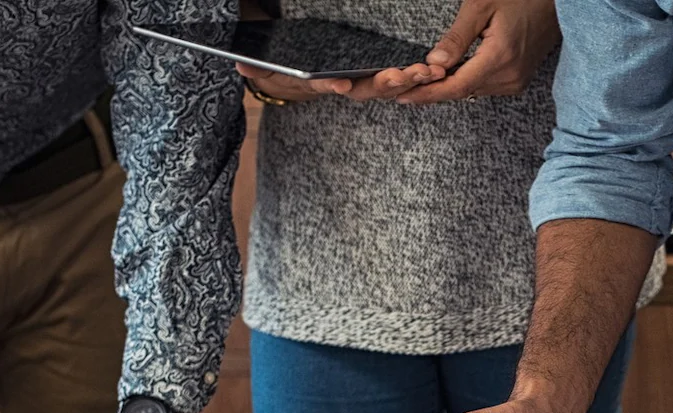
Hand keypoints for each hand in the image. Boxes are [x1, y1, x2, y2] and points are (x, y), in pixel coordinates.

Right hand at [236, 62, 439, 104]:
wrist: (299, 79)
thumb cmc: (286, 73)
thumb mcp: (268, 72)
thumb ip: (255, 68)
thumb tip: (236, 63)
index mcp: (322, 83)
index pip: (327, 85)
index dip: (333, 85)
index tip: (341, 83)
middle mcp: (347, 86)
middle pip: (368, 88)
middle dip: (387, 83)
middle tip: (406, 76)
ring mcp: (365, 83)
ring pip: (390, 85)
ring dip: (410, 80)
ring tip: (429, 73)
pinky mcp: (379, 77)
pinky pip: (400, 79)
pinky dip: (417, 77)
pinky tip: (436, 71)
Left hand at [398, 0, 559, 104]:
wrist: (558, 3)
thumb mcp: (481, 7)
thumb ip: (457, 38)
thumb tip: (433, 63)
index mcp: (499, 58)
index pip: (456, 86)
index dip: (428, 94)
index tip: (405, 98)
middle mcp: (510, 76)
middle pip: (463, 91)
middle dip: (434, 90)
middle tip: (407, 87)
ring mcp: (516, 81)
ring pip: (473, 90)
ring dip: (450, 86)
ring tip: (425, 81)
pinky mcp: (519, 80)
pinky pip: (485, 86)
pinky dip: (467, 81)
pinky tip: (453, 74)